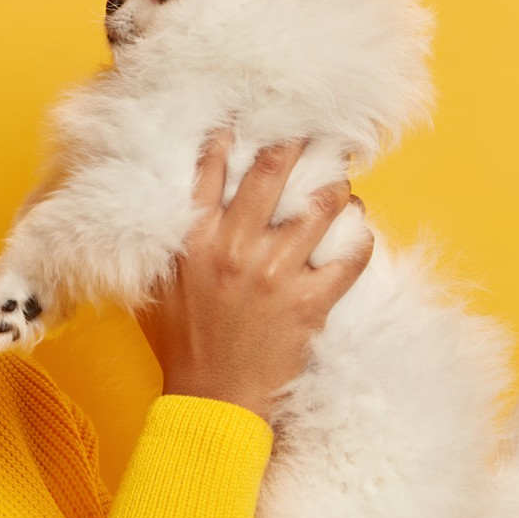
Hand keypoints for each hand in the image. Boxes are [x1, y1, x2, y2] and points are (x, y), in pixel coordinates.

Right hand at [134, 129, 372, 422]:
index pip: (213, 165)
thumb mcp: (158, 285)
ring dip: (336, 185)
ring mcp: (274, 274)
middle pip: (273, 170)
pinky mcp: (309, 303)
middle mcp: (233, 248)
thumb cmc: (182, 344)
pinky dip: (360, 236)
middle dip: (298, 142)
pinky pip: (350, 255)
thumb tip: (172, 200)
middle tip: (314, 132)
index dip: (237, 133)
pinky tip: (359, 228)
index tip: (256, 116)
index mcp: (192, 238)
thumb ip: (167, 240)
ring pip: (320, 205)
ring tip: (341, 179)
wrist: (211, 401)